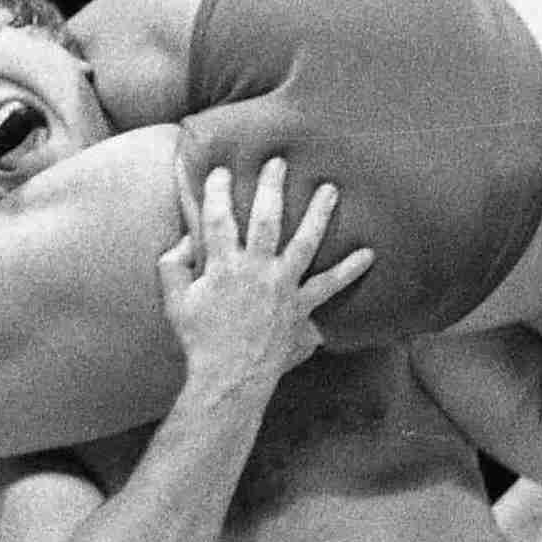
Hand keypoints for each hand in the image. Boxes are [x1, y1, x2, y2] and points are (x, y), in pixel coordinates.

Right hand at [157, 158, 372, 387]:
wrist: (229, 378)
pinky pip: (329, 287)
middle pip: (266, 219)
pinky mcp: (301, 308)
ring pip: (304, 242)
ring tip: (330, 190)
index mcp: (222, 265)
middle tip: (279, 162)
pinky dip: (349, 270)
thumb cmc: (199, 340)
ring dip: (318, 214)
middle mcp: (256, 270)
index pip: (218, 217)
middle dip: (271, 187)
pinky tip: (368, 254)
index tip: (221, 171)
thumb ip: (172, 265)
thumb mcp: (174, 301)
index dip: (217, 190)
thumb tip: (185, 240)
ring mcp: (282, 288)